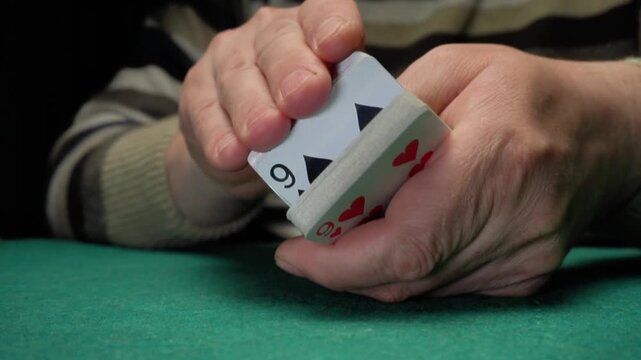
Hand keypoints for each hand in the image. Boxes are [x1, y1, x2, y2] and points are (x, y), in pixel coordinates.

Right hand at [168, 0, 363, 224]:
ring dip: (253, 108)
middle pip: (279, 44)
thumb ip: (348, 111)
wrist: (247, 155)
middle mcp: (270, 36)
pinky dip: (218, 135)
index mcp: (313, 31)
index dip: (332, 25)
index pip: (324, 13)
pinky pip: (204, 112)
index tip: (338, 47)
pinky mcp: (197, 94)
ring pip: (238, 76)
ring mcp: (229, 60)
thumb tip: (378, 129)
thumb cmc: (304, 128)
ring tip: (266, 135)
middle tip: (304, 99)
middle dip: (292, 71)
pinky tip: (230, 154)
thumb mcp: (332, 115)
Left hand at [275, 44, 640, 300]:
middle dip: (341, 266)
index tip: (293, 251)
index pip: (406, 241)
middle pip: (406, 273)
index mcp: (495, 160)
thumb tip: (336, 151)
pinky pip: (443, 287)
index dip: (339, 261)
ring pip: (420, 288)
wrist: (599, 134)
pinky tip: (392, 239)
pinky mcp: (522, 277)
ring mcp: (522, 259)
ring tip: (341, 237)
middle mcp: (515, 222)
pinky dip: (406, 269)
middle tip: (304, 246)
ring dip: (369, 268)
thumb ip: (392, 106)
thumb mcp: (457, 68)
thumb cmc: (526, 93)